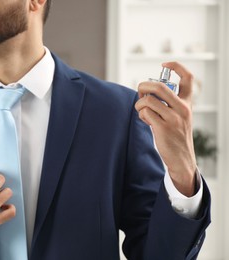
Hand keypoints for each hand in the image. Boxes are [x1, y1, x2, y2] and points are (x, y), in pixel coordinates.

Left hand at [135, 62, 196, 196]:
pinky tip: (146, 121)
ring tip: (142, 112)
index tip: (165, 64)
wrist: (182, 159)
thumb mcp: (178, 116)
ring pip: (148, 100)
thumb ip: (167, 103)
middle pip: (159, 86)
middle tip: (140, 93)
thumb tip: (145, 91)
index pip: (188, 78)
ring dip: (139, 104)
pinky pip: (146, 113)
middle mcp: (183, 108)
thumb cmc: (175, 136)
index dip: (176, 66)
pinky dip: (141, 115)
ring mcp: (173, 118)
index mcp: (188, 103)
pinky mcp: (163, 128)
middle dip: (143, 86)